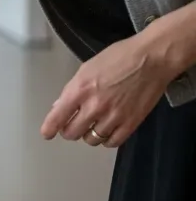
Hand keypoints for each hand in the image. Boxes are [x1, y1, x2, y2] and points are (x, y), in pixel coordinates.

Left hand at [41, 33, 176, 147]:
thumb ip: (72, 89)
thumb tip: (59, 106)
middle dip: (69, 130)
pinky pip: (112, 142)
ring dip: (88, 134)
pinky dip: (107, 139)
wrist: (152, 59)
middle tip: (73, 124)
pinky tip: (107, 131)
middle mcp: (94, 106)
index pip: (57, 117)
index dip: (49, 129)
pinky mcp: (131, 123)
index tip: (47, 133)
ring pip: (91, 139)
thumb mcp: (87, 68)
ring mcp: (114, 117)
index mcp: (80, 90)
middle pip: (72, 133)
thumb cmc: (119, 57)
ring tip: (92, 125)